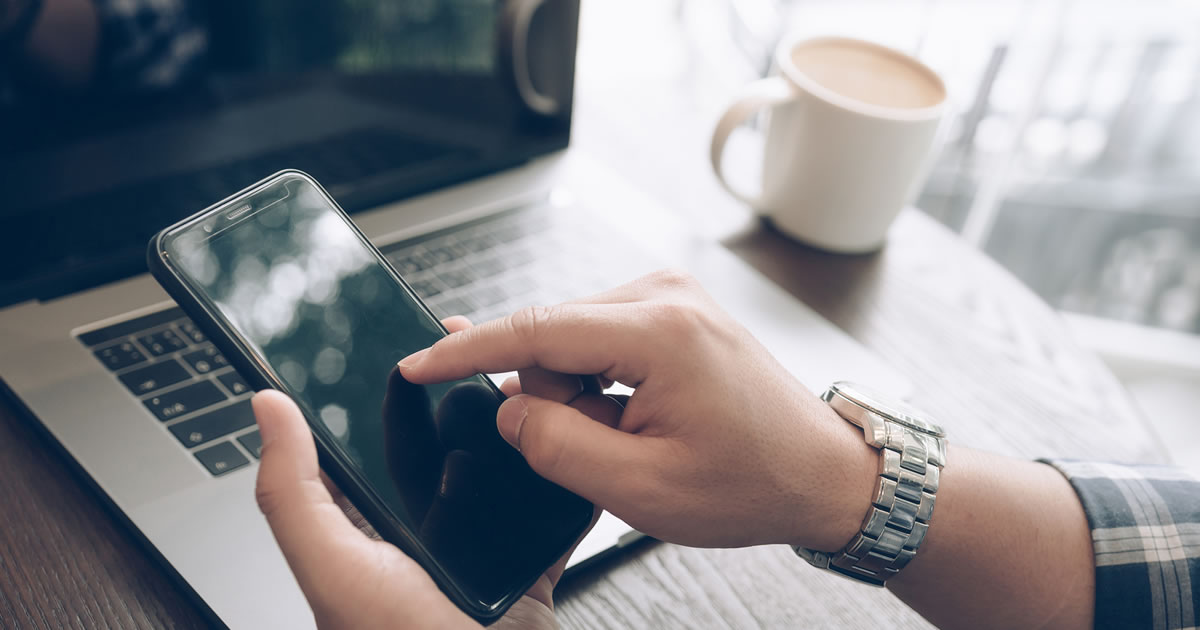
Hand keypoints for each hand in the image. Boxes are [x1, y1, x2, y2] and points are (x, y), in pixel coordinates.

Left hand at [251, 316, 597, 628]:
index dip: (380, 393)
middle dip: (460, 399)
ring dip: (517, 433)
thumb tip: (265, 408)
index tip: (400, 341)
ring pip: (498, 474)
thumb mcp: (333, 568)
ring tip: (532, 385)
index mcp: (364, 530)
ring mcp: (475, 552)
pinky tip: (571, 448)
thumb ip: (292, 491)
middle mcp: (418, 536)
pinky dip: (561, 484)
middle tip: (481, 348)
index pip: (366, 444)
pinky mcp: (523, 567)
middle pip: (440, 449)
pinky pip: (546, 514)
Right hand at [399, 270, 877, 550]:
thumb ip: (560, 447)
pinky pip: (598, 340)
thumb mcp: (644, 490)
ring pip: (570, 340)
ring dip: (581, 395)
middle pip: (550, 336)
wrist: (822, 472)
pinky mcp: (671, 309)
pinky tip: (635, 416)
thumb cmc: (755, 482)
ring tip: (636, 435)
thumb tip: (510, 409)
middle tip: (608, 447)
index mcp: (660, 332)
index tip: (418, 363)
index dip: (468, 352)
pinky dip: (599, 383)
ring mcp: (669, 297)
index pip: (534, 330)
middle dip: (554, 397)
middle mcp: (664, 296)